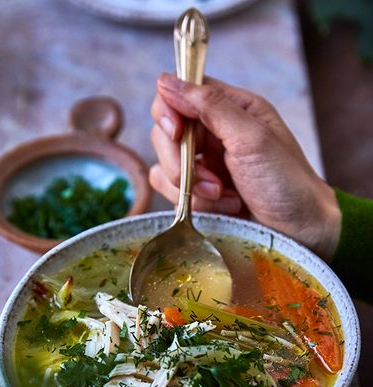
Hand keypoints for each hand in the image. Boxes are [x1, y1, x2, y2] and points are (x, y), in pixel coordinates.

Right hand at [150, 74, 340, 260]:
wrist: (297, 231)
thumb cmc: (286, 182)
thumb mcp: (252, 137)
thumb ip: (210, 106)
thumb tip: (166, 81)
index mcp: (230, 109)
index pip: (179, 94)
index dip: (169, 112)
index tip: (177, 134)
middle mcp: (213, 133)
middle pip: (164, 132)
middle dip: (182, 160)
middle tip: (212, 181)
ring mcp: (203, 164)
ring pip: (163, 165)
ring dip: (192, 186)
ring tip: (225, 196)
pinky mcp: (196, 192)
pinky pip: (169, 191)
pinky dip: (192, 202)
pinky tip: (222, 207)